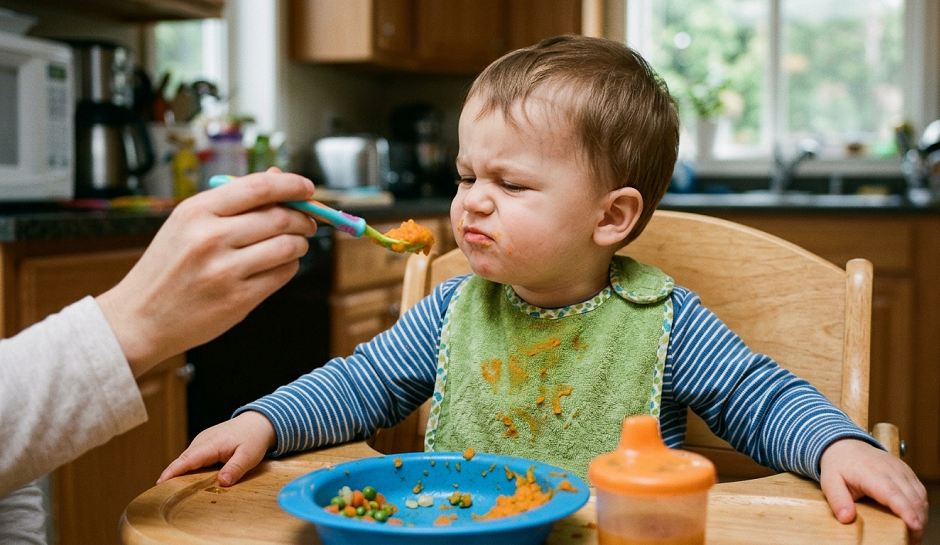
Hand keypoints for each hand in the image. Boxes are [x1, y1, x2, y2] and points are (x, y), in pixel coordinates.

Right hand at [97, 168, 317, 375]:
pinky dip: (288, 266)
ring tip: (293, 244)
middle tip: (307, 222)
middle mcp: (210, 238)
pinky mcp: (238, 300)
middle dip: (302, 218)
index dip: (291, 185)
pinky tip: (277, 265)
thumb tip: (279, 176)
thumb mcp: (188, 223)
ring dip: (299, 243)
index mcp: (197, 211)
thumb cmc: (169, 266)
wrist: (140, 317)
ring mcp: (225, 271)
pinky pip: (282, 274)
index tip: (307, 187)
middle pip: (279, 218)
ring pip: (287, 246)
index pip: (258, 187)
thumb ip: (234, 200)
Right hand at [158, 410, 276, 485]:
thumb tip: (222, 482)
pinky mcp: (203, 445)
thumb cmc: (253, 438)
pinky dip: (187, 469)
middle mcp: (202, 442)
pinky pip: (191, 459)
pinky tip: (187, 482)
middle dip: (170, 476)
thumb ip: (235, 468)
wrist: (257, 422)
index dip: (172, 472)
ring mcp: (201, 442)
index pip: (187, 460)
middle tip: (161, 496)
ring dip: (178, 474)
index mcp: (211, 444)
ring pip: (186, 460)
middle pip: (182, 461)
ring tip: (170, 492)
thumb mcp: (249, 455)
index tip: (160, 484)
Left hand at [820, 438, 927, 543]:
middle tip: (910, 542)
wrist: (845, 445)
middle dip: (917, 522)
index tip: (914, 527)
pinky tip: (915, 520)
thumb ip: (838, 500)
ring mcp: (901, 469)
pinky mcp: (907, 471)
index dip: (906, 511)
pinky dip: (921, 507)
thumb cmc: (838, 466)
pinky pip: (920, 491)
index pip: (893, 493)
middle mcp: (890, 470)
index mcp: (870, 473)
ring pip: (920, 496)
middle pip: (912, 498)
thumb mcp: (830, 482)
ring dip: (921, 517)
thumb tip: (846, 518)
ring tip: (913, 536)